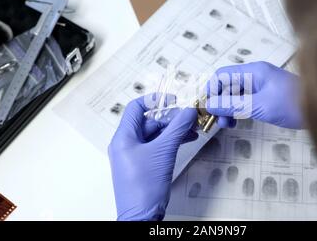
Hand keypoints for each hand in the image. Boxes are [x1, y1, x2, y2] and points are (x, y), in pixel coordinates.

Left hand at [108, 94, 197, 220]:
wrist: (141, 217)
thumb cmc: (144, 186)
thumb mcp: (163, 152)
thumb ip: (177, 129)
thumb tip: (189, 111)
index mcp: (123, 137)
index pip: (135, 108)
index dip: (154, 100)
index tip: (173, 100)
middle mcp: (126, 144)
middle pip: (149, 121)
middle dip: (170, 118)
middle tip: (189, 117)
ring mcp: (134, 156)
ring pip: (155, 135)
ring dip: (174, 130)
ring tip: (192, 129)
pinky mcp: (143, 166)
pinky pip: (157, 147)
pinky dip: (171, 142)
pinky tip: (187, 140)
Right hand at [206, 61, 302, 128]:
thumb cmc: (292, 105)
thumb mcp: (259, 106)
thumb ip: (233, 105)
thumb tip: (209, 104)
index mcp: (253, 72)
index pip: (222, 75)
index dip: (211, 90)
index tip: (207, 109)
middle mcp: (255, 75)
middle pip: (227, 85)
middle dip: (219, 102)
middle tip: (220, 123)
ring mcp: (262, 85)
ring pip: (236, 94)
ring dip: (228, 108)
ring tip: (228, 125)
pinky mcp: (267, 95)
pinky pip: (246, 99)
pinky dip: (239, 109)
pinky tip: (239, 121)